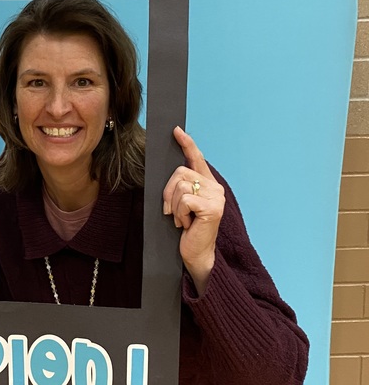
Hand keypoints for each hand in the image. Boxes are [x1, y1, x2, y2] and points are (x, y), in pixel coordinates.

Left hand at [163, 126, 224, 293]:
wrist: (196, 253)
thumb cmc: (187, 229)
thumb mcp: (181, 204)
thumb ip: (181, 187)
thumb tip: (170, 173)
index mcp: (208, 184)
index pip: (197, 159)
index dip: (187, 144)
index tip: (176, 131)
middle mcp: (215, 188)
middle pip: (180, 173)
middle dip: (168, 193)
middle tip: (172, 212)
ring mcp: (215, 197)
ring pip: (180, 186)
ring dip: (173, 206)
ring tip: (182, 220)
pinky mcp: (212, 208)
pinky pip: (184, 200)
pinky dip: (179, 214)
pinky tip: (186, 224)